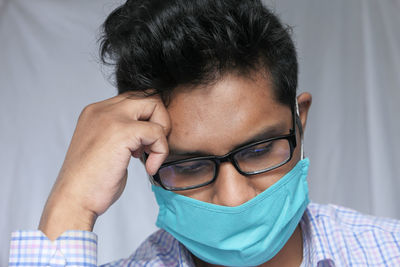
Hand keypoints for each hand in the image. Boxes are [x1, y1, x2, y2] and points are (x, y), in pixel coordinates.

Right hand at [39, 92, 170, 239]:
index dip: (148, 119)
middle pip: (148, 96)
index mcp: (97, 112)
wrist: (74, 200)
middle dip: (160, 121)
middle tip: (152, 147)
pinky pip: (157, 131)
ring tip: (149, 157)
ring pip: (155, 106)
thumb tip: (146, 134)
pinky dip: (161, 151)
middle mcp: (102, 109)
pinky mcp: (122, 132)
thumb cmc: (91, 182)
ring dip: (161, 134)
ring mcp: (111, 118)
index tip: (144, 145)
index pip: (135, 99)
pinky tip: (149, 167)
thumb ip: (122, 133)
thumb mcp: (105, 148)